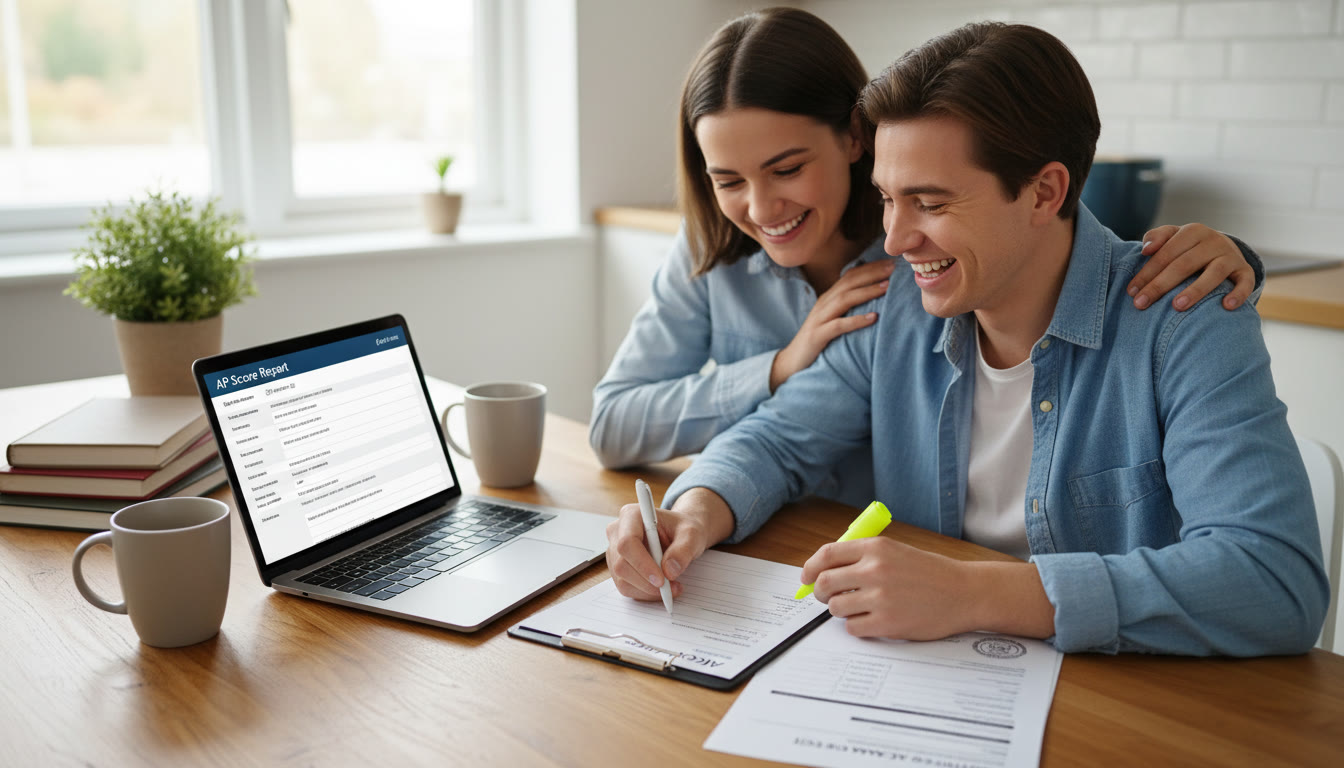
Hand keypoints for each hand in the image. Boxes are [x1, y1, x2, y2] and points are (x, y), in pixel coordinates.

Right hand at [604, 488, 732, 600]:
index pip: (627, 542)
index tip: (662, 579)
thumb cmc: (683, 529)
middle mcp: (618, 532)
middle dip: (646, 582)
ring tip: (672, 588)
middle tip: (671, 588)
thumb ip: (684, 549)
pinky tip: (662, 588)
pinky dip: (645, 593)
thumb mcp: (692, 534)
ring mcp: (615, 551)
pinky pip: (626, 587)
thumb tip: (669, 571)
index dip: (642, 564)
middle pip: (621, 564)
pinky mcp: (618, 567)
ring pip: (622, 580)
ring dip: (647, 590)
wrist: (680, 534)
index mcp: (632, 515)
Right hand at [770, 259, 895, 391]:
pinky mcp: (817, 335)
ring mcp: (819, 319)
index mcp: (828, 298)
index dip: (870, 268)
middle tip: (893, 268)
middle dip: (872, 274)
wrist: (792, 361)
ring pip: (844, 299)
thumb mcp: (833, 319)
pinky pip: (838, 326)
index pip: (850, 276)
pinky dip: (856, 321)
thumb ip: (848, 307)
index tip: (891, 263)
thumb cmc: (818, 341)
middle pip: (849, 283)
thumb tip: (873, 298)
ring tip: (887, 287)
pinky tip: (873, 318)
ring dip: (866, 291)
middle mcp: (824, 304)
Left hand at [801, 537, 976, 639]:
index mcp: (875, 548)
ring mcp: (880, 597)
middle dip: (819, 592)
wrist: (964, 593)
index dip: (810, 568)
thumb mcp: (895, 552)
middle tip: (826, 597)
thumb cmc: (930, 573)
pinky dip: (857, 626)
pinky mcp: (887, 623)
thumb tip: (822, 571)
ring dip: (840, 610)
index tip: (806, 578)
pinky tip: (872, 621)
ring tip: (860, 608)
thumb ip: (861, 558)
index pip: (826, 555)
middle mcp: (875, 570)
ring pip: (835, 607)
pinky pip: (852, 628)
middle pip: (824, 582)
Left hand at [1128, 224, 1253, 311]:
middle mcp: (1213, 241)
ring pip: (1214, 273)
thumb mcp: (1173, 237)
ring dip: (1195, 290)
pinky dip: (1238, 293)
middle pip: (1184, 264)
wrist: (1224, 249)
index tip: (1131, 292)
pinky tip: (1226, 306)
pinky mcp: (1245, 271)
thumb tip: (1146, 249)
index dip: (1147, 272)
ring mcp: (1231, 256)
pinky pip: (1244, 282)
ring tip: (1177, 306)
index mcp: (1192, 231)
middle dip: (1160, 285)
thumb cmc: (1189, 248)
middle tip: (1141, 304)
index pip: (1166, 253)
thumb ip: (1156, 237)